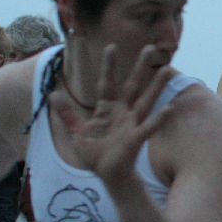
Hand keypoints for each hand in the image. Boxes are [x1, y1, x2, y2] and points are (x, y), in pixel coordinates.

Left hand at [56, 45, 174, 185]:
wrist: (107, 175)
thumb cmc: (95, 155)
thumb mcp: (77, 133)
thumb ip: (67, 115)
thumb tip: (53, 95)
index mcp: (107, 110)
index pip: (108, 83)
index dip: (109, 66)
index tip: (112, 47)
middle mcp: (122, 113)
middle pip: (132, 85)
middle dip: (140, 67)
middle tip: (149, 49)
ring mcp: (131, 124)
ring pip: (145, 101)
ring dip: (156, 86)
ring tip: (166, 71)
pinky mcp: (135, 139)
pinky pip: (148, 127)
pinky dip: (158, 119)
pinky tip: (168, 108)